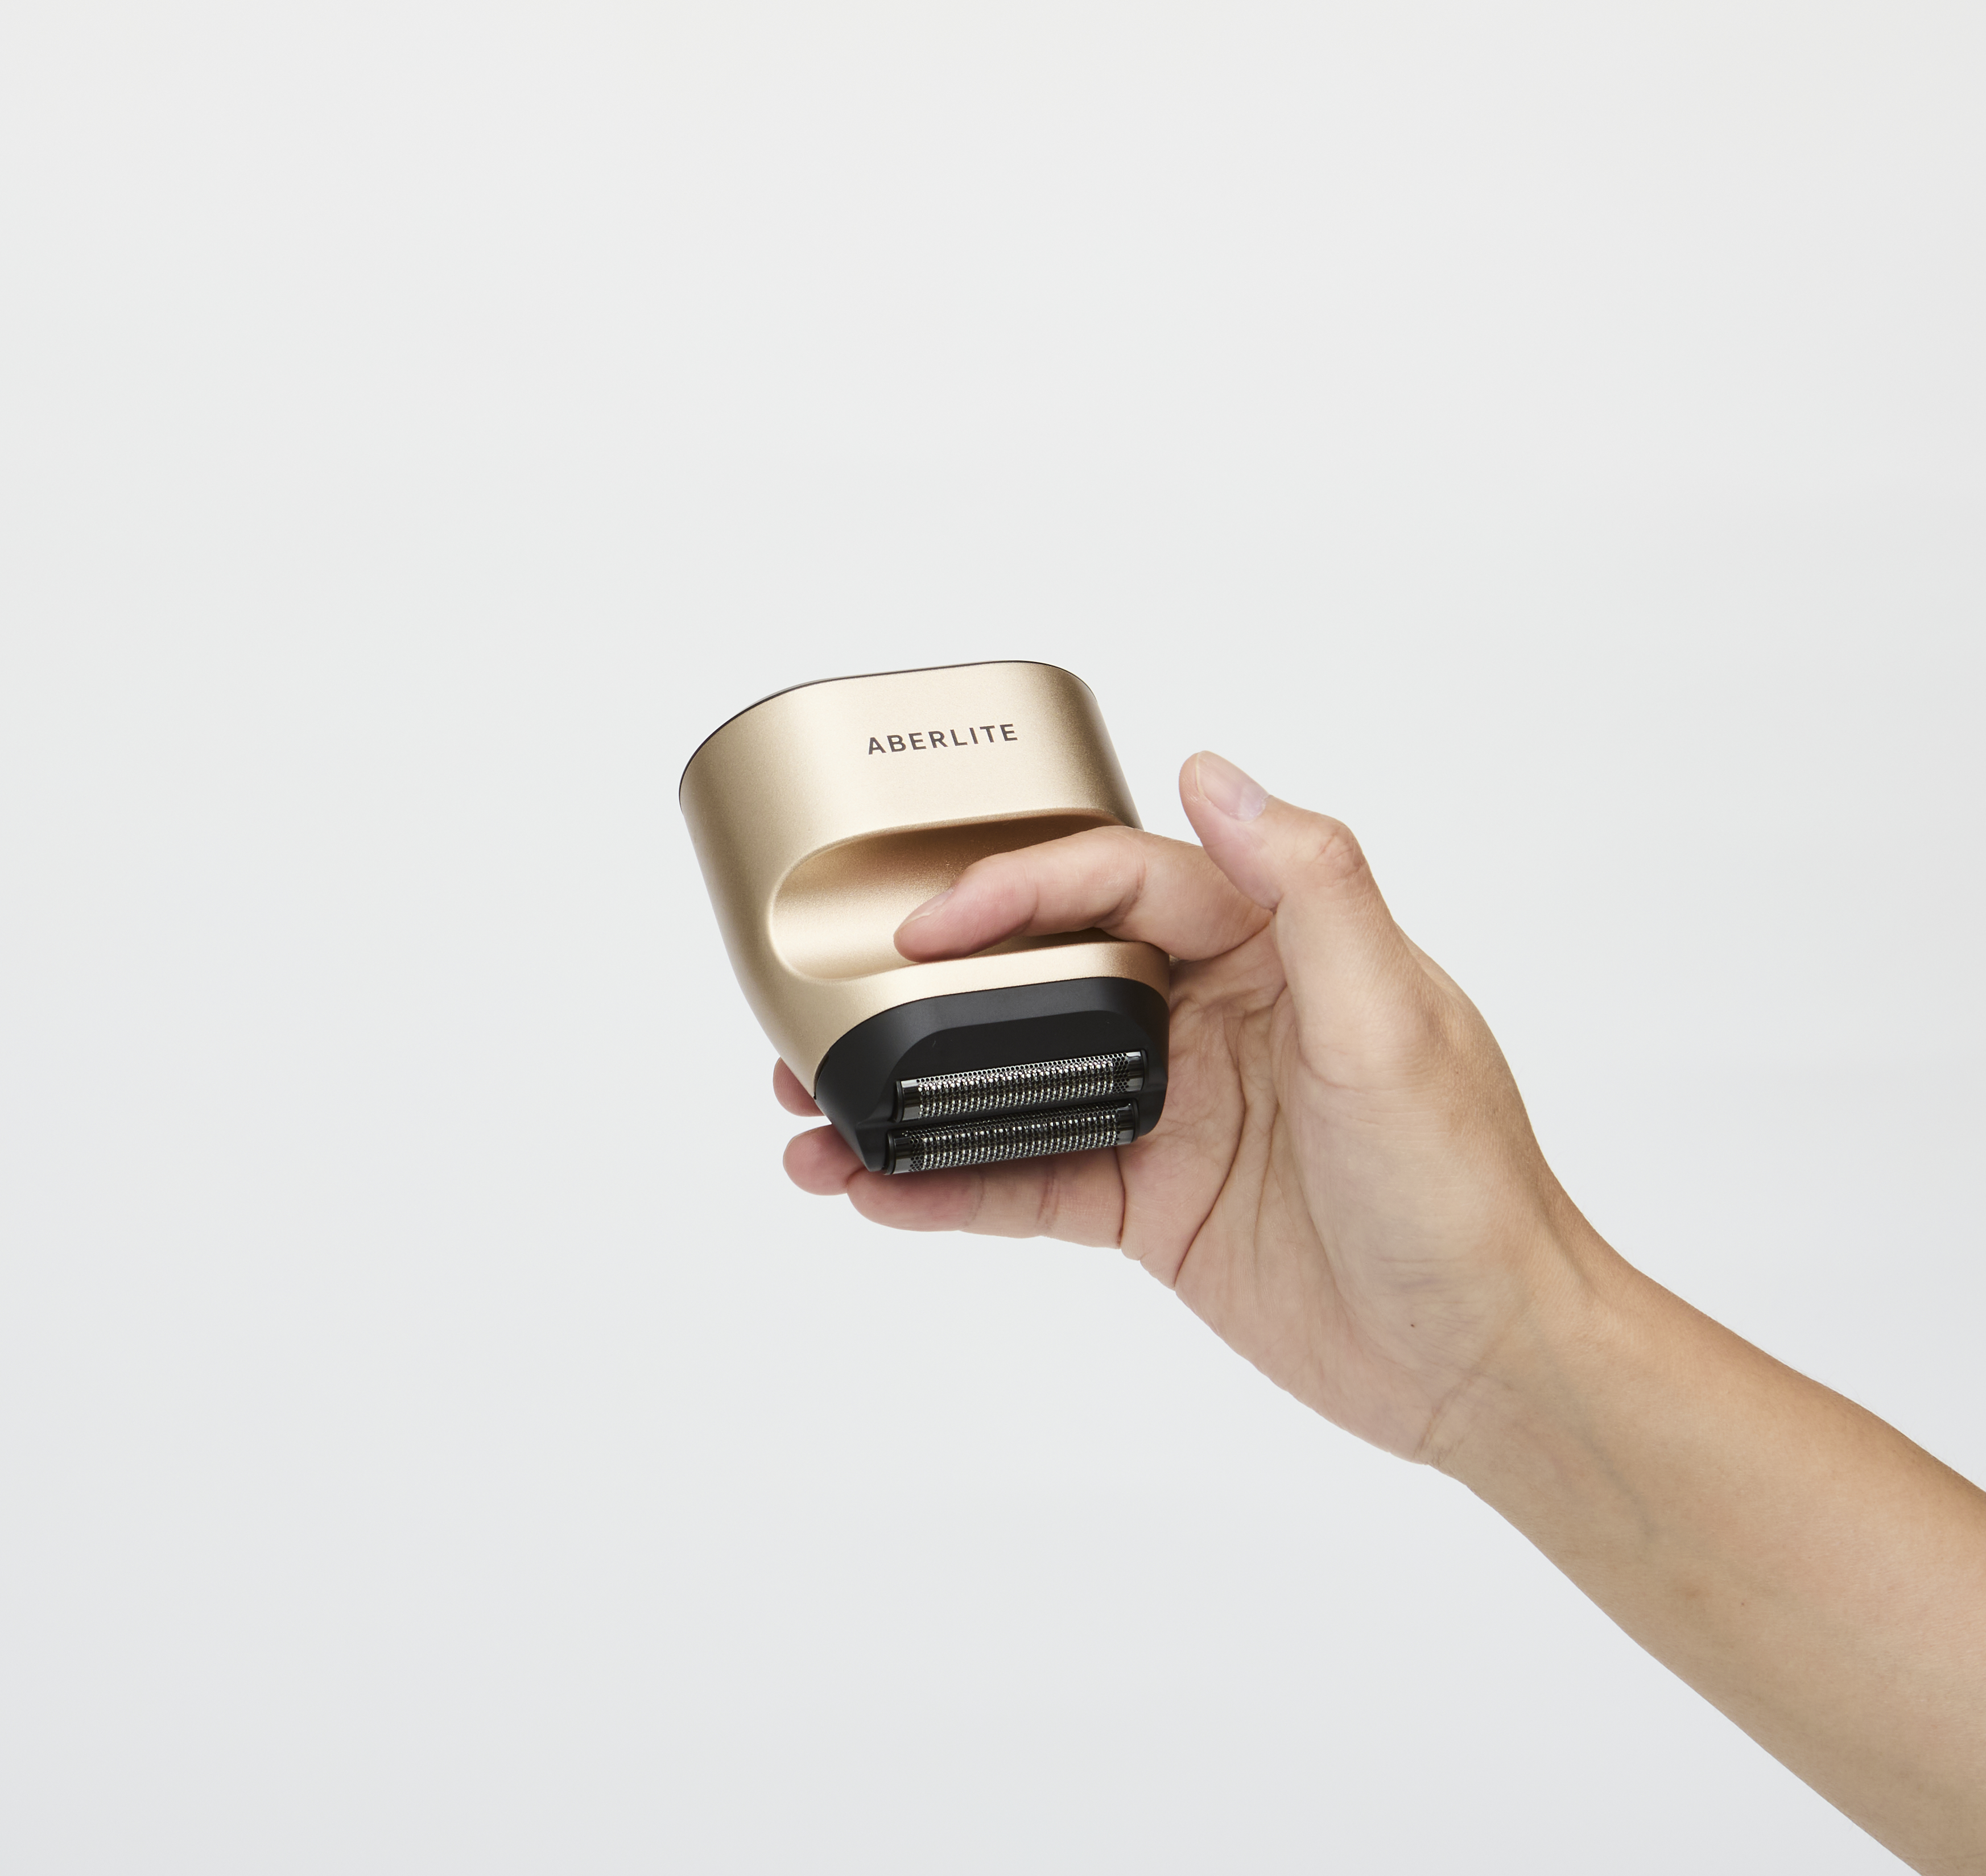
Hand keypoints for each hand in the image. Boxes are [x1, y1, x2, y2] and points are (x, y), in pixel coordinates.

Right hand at [781, 751, 1599, 1462]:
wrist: (1483, 1361)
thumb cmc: (1464, 1189)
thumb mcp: (1393, 1023)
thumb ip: (1309, 890)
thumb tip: (1214, 774)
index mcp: (1271, 950)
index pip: (1118, 884)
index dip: (1015, 888)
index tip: (930, 923)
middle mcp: (1212, 1019)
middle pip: (1047, 971)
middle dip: (935, 983)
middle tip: (832, 999)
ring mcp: (1174, 1114)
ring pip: (1020, 1080)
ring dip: (919, 1090)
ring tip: (814, 1110)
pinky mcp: (1153, 1205)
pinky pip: (1029, 1182)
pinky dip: (949, 1188)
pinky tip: (875, 1191)